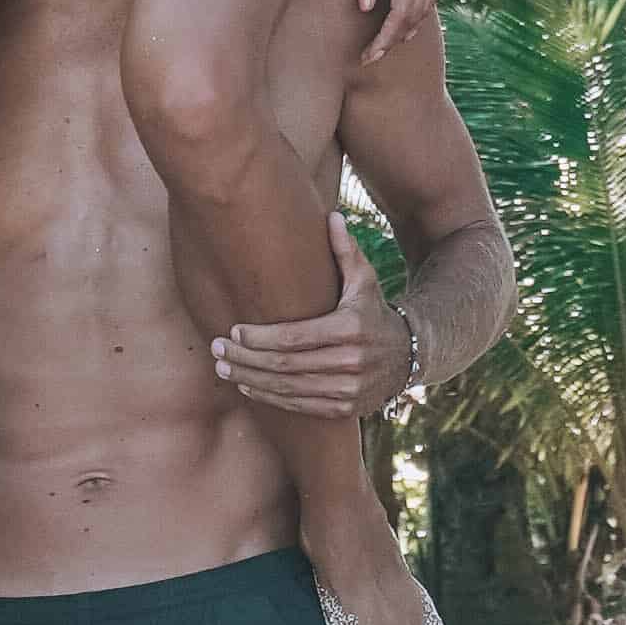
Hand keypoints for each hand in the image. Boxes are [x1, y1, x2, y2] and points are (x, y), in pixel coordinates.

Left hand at [214, 265, 417, 423]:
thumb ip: (345, 250)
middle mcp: (350, 362)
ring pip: (288, 389)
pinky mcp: (345, 408)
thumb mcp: (365, 279)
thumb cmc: (374, 310)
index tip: (233, 331)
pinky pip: (300, 406)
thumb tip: (331, 216)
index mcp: (350, 327)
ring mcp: (348, 389)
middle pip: (284, 365)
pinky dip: (270, 398)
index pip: (293, 337)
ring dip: (250, 379)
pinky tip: (248, 386)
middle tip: (217, 349)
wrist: (408, 354)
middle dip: (245, 359)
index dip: (259, 338)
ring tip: (224, 369)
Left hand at [352, 0, 441, 57]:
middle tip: (371, 56)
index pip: (401, 11)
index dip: (385, 38)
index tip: (369, 55)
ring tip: (385, 45)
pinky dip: (419, 12)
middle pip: (416, 14)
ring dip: (407, 29)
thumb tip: (366, 7)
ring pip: (427, 6)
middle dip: (393, 40)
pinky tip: (405, 20)